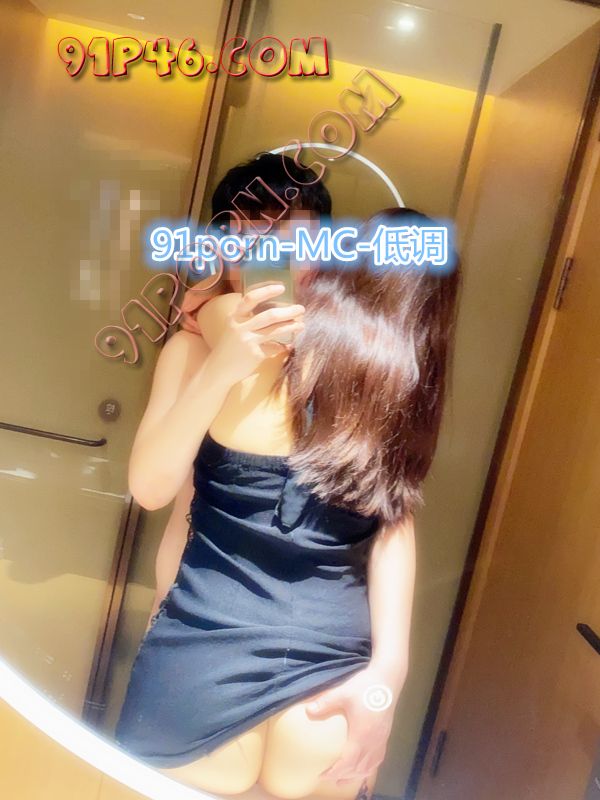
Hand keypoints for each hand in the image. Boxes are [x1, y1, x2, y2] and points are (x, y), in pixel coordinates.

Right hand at [206, 283, 304, 387]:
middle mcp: (240, 327)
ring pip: (275, 330)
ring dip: (291, 327)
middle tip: (301, 309)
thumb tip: (274, 315)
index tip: (282, 287)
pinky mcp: (254, 354)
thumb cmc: (229, 348)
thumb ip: (249, 321)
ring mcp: (247, 341)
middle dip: (288, 311)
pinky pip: (274, 347)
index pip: (250, 298)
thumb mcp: (234, 330)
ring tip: (301, 325)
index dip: (267, 291)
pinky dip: (283, 347)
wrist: (219, 370)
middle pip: (269, 315)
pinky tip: (288, 346)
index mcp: (235, 317)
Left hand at [305, 662, 406, 784]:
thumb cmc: (365, 686)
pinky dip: (368, 767)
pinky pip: (377, 759)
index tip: (322, 776)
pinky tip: (363, 766)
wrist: (388, 679)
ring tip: (344, 779)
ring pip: (369, 766)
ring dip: (356, 775)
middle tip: (329, 779)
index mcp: (362, 735)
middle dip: (344, 777)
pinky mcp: (386, 735)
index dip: (335, 772)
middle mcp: (373, 742)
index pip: (348, 762)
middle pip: (359, 768)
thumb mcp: (343, 692)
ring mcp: (381, 740)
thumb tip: (308, 710)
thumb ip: (325, 702)